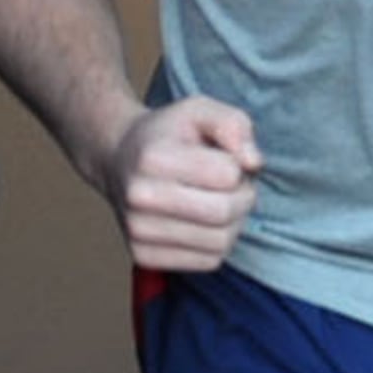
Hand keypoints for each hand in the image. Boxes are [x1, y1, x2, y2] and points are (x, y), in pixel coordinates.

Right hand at [105, 96, 262, 271]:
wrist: (119, 160)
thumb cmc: (168, 134)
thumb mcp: (200, 110)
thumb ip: (234, 125)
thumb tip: (253, 163)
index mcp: (153, 158)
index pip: (228, 175)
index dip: (239, 166)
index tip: (226, 159)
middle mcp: (139, 197)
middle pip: (224, 213)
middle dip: (243, 197)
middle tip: (233, 185)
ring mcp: (137, 232)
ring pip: (220, 242)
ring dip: (234, 222)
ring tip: (218, 201)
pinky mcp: (144, 257)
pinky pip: (208, 262)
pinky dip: (217, 243)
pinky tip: (204, 222)